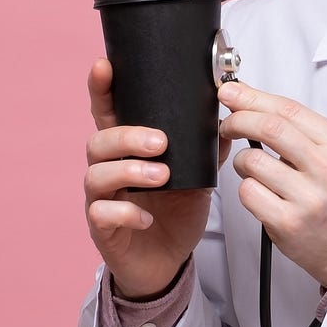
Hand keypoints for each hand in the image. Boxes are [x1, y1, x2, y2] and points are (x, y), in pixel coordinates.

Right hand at [83, 58, 214, 299]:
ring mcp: (101, 199)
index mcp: (128, 150)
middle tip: (160, 142)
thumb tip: (230, 115)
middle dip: (127, 136)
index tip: (104, 66)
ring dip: (128, 170)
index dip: (102, 88)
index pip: (108, 113)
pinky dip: (124, 212)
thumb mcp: (198, 175)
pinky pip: (101, 214)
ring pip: (96, 175)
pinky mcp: (103, 228)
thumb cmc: (175, 212)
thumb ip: (206, 147)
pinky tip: (146, 216)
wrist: (167, 260)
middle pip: (98, 140)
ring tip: (161, 176)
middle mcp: (108, 169)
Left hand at [217, 81, 326, 285]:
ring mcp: (308, 197)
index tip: (231, 92)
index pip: (288, 110)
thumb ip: (296, 128)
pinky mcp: (288, 221)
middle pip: (269, 127)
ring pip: (252, 160)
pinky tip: (261, 192)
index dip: (253, 97)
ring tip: (254, 169)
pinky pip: (247, 192)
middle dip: (238, 119)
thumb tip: (248, 98)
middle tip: (228, 123)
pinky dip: (246, 188)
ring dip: (241, 161)